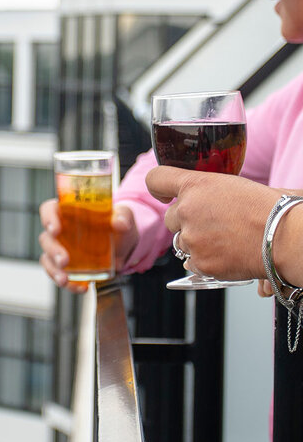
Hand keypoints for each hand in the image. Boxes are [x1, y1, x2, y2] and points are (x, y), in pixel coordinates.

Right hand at [38, 198, 138, 291]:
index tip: (55, 229)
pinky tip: (81, 287)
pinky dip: (69, 284)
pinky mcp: (67, 267)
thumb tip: (119, 222)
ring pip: (48, 258)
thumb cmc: (118, 225)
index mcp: (69, 212)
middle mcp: (61, 231)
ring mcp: (62, 249)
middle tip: (64, 260)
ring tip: (64, 279)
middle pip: (46, 238)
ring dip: (54, 270)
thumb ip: (123, 216)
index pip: (49, 209)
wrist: (125, 246)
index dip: (48, 218)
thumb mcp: (124, 217)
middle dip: (52, 250)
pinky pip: (60, 275)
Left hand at [145, 167, 278, 281]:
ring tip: (225, 240)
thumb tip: (211, 197)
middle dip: (186, 221)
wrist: (284, 238)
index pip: (156, 179)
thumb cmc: (271, 208)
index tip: (164, 195)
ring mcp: (192, 238)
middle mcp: (187, 210)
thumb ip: (212, 190)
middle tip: (212, 223)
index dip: (158, 188)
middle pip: (169, 217)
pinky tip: (226, 254)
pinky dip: (206, 261)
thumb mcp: (237, 185)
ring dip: (196, 242)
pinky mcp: (200, 262)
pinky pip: (192, 263)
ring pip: (181, 241)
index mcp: (195, 184)